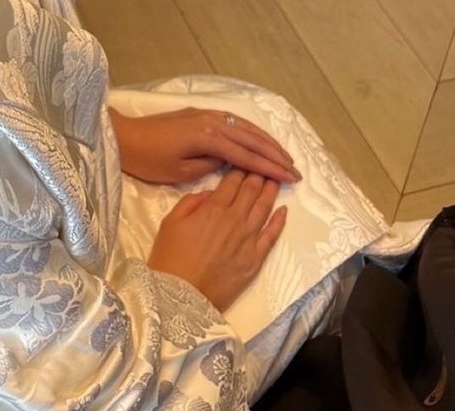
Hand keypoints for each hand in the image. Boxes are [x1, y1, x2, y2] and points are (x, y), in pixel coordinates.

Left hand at [110, 107, 299, 185]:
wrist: (124, 137)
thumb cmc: (149, 160)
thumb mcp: (181, 171)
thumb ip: (211, 166)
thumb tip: (232, 164)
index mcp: (208, 137)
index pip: (247, 155)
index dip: (271, 168)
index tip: (292, 178)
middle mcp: (211, 121)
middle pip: (251, 138)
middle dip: (275, 153)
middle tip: (295, 169)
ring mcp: (205, 114)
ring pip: (244, 126)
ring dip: (265, 140)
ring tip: (283, 155)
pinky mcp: (199, 113)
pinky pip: (233, 121)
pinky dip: (250, 130)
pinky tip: (257, 138)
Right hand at [148, 170, 287, 312]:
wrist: (180, 296)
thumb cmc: (170, 255)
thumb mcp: (172, 221)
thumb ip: (192, 201)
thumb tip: (212, 193)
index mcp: (213, 208)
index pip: (232, 181)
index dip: (240, 167)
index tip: (245, 158)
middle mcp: (235, 220)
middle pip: (251, 191)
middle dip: (259, 174)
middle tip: (265, 163)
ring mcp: (248, 240)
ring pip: (264, 209)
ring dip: (271, 191)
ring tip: (277, 177)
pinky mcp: (256, 259)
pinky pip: (272, 236)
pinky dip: (279, 221)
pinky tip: (284, 210)